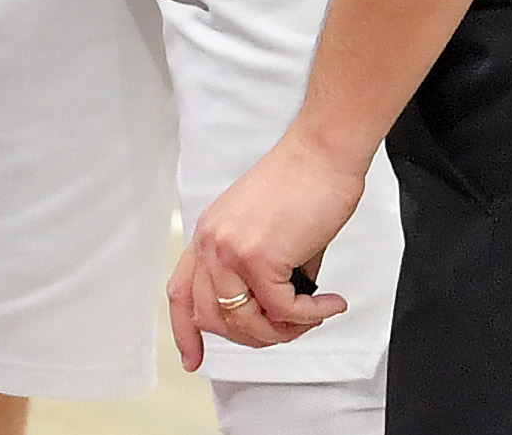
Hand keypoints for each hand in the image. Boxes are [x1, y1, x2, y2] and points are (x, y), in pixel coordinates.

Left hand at [168, 134, 362, 367]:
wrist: (322, 152)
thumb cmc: (303, 181)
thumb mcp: (265, 229)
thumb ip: (260, 272)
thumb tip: (279, 312)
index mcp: (208, 233)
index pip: (182, 292)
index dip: (185, 332)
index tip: (193, 360)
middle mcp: (211, 242)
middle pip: (215, 318)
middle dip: (253, 336)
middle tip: (288, 329)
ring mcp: (231, 251)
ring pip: (248, 322)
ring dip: (285, 329)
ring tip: (313, 315)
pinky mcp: (261, 258)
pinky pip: (285, 310)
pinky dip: (311, 316)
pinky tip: (329, 303)